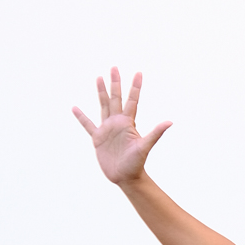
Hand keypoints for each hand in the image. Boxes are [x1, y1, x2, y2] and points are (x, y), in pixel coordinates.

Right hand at [72, 68, 170, 186]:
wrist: (126, 177)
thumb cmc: (136, 163)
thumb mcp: (145, 147)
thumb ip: (156, 133)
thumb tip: (170, 122)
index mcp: (129, 122)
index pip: (132, 100)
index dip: (135, 87)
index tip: (138, 72)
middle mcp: (118, 122)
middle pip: (116, 98)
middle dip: (115, 83)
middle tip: (114, 67)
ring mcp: (107, 129)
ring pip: (103, 106)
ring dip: (101, 92)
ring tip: (98, 77)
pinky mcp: (98, 138)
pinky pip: (88, 125)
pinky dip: (81, 117)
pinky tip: (75, 108)